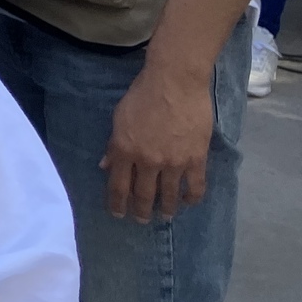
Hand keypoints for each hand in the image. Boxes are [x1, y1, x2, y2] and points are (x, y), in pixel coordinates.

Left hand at [101, 61, 212, 222]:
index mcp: (125, 150)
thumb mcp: (119, 117)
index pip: (118, 186)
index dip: (117, 204)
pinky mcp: (196, 159)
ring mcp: (173, 162)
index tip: (117, 214)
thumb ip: (113, 145)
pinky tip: (188, 201)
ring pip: (169, 195)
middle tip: (141, 220)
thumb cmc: (142, 94)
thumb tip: (105, 166)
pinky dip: (191, 198)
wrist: (175, 81)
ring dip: (166, 209)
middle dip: (140, 211)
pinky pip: (195, 187)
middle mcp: (147, 161)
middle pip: (143, 195)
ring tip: (164, 215)